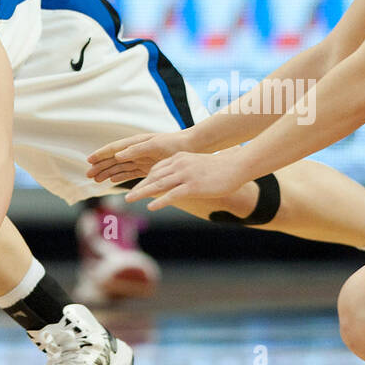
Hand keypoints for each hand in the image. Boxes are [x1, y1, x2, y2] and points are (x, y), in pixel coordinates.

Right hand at [87, 130, 192, 183]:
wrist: (190, 147)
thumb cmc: (173, 143)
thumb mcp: (154, 145)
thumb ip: (135, 150)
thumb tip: (117, 156)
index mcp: (136, 142)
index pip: (114, 148)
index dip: (101, 154)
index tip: (89, 160)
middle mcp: (136, 150)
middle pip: (114, 159)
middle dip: (101, 166)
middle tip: (88, 174)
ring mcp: (141, 159)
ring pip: (120, 167)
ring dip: (108, 173)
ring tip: (96, 179)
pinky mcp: (148, 167)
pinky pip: (130, 172)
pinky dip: (120, 176)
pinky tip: (112, 180)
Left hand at [124, 150, 251, 210]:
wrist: (237, 166)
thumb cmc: (221, 168)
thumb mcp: (199, 166)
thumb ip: (188, 172)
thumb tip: (183, 181)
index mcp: (180, 158)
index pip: (157, 169)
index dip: (146, 179)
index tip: (138, 187)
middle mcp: (179, 165)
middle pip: (154, 176)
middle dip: (139, 186)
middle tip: (127, 195)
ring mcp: (185, 175)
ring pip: (158, 185)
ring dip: (142, 193)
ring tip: (129, 199)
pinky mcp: (192, 186)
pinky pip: (171, 195)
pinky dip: (159, 201)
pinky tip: (151, 207)